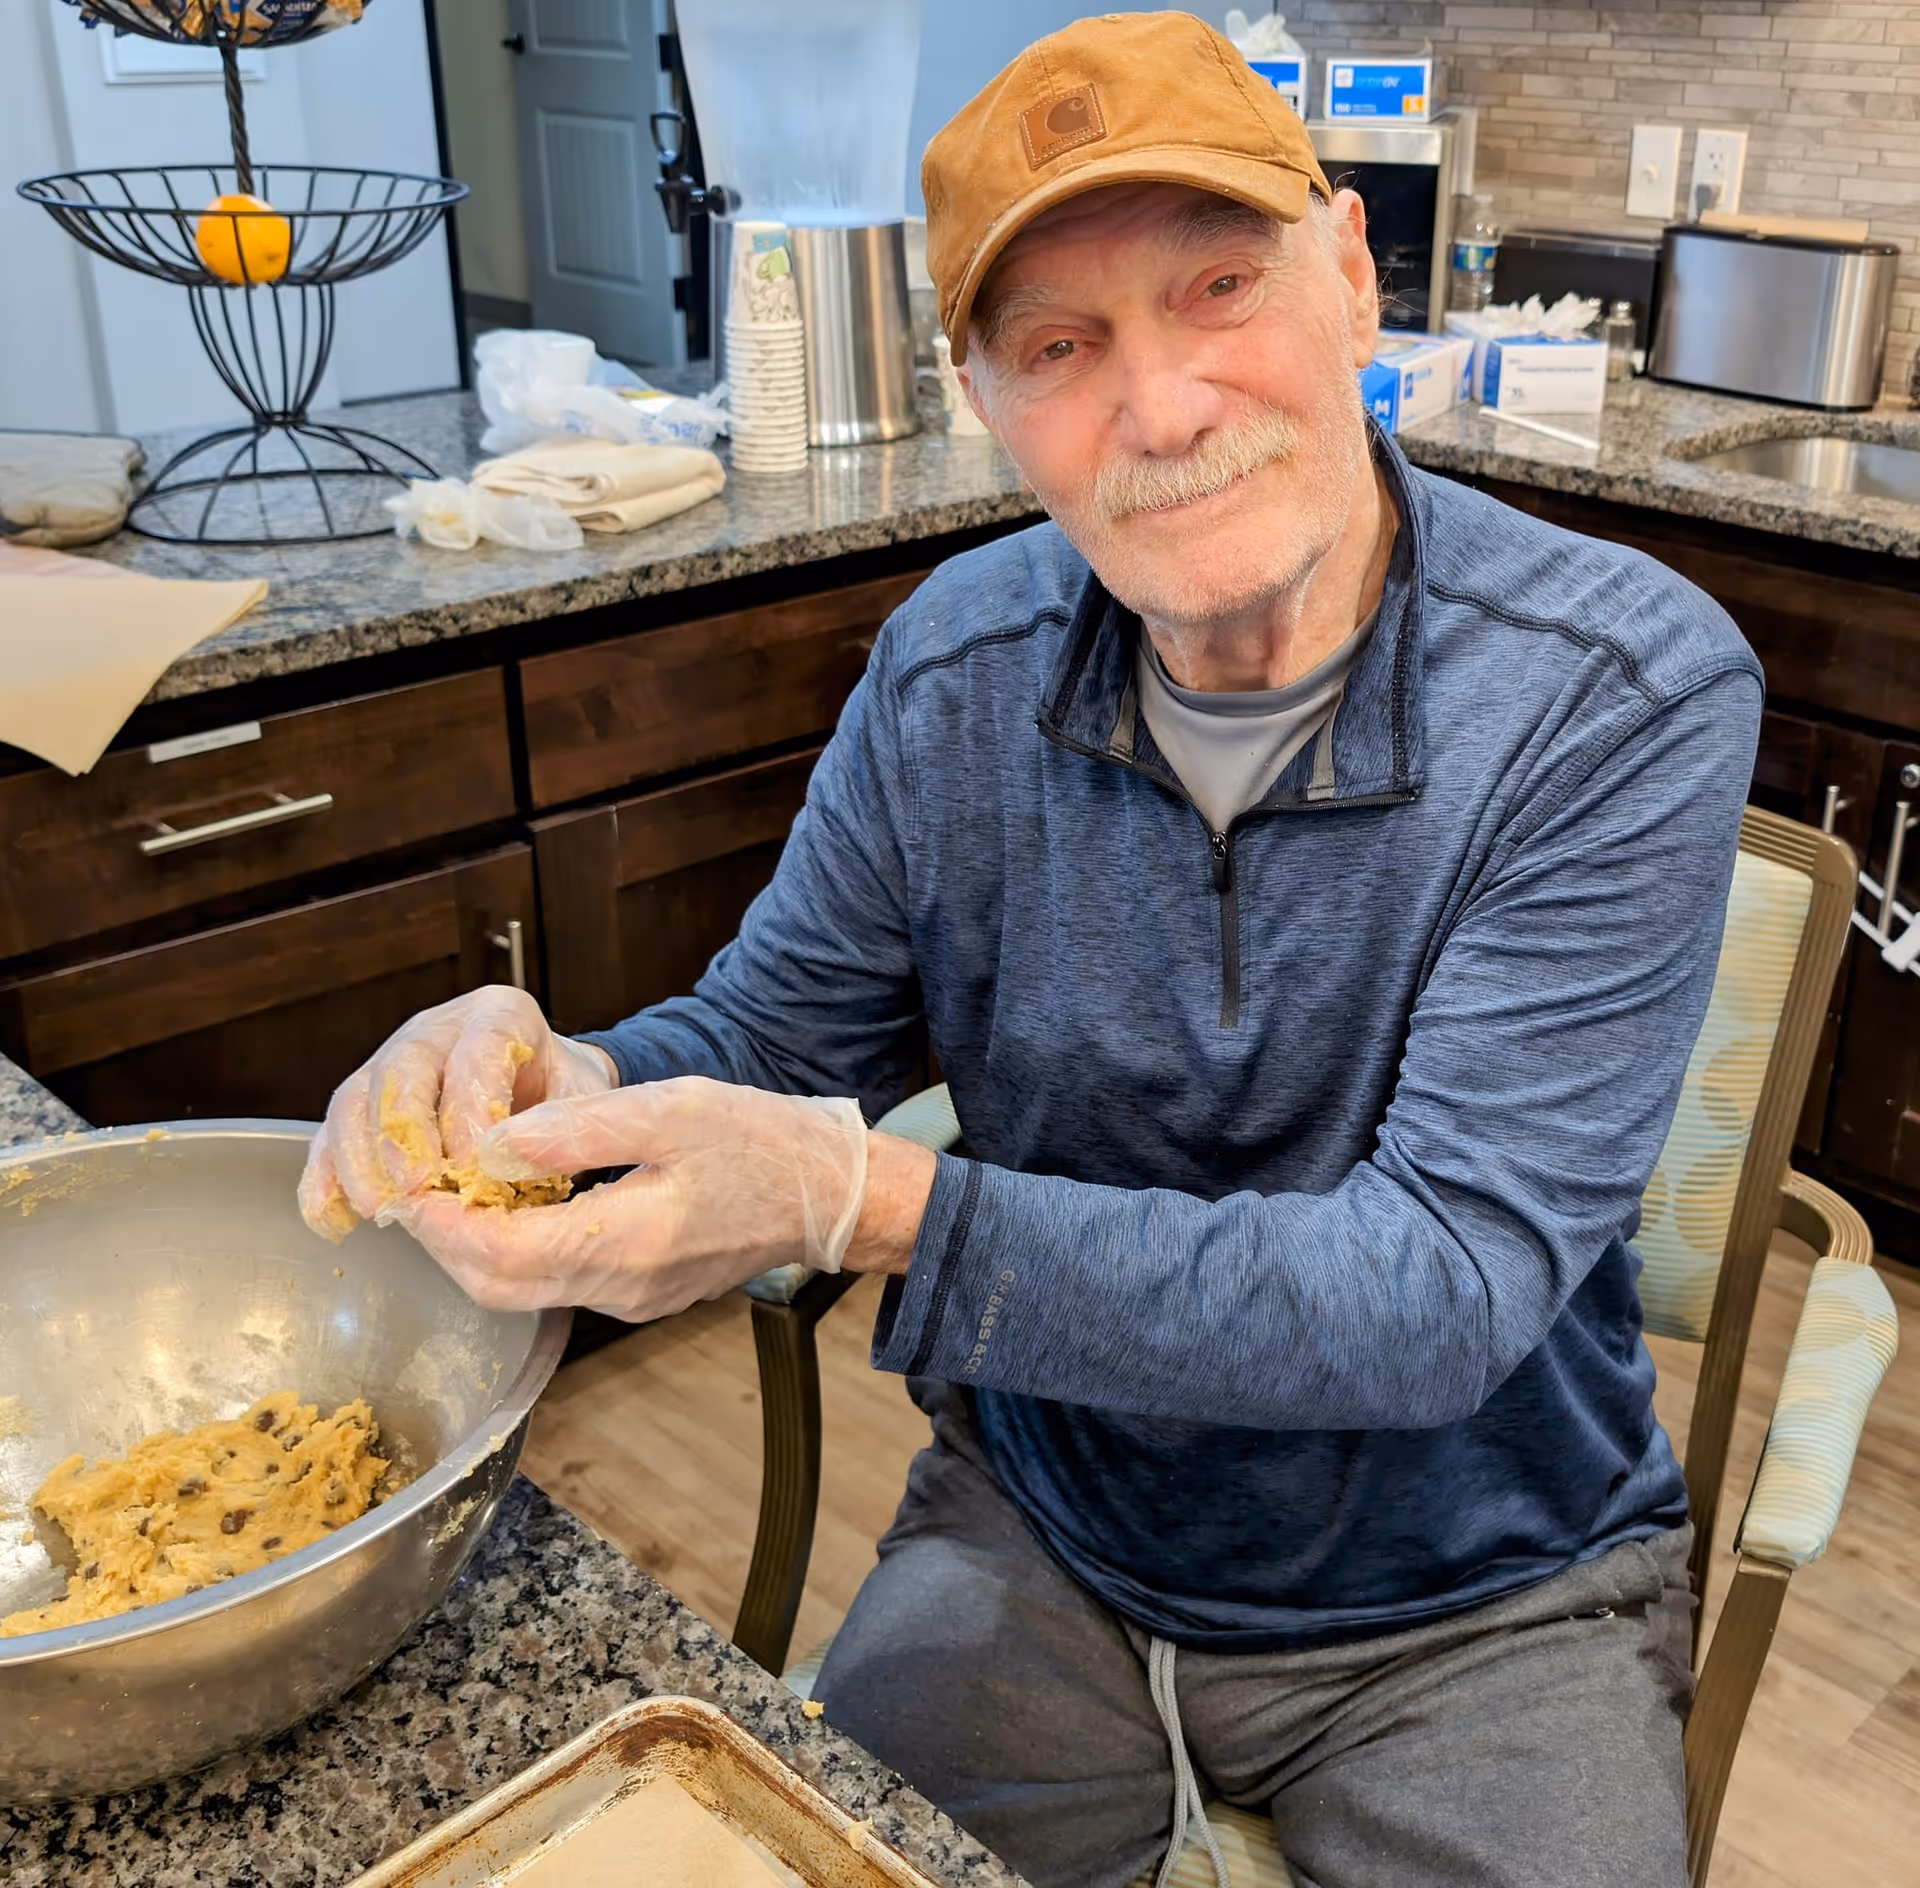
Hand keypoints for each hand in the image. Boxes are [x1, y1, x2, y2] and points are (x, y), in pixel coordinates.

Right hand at [298, 986, 614, 1241]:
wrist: (545, 1085)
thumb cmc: (564, 1095)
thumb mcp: (584, 1101)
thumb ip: (559, 1129)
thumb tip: (508, 1167)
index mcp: (500, 1014)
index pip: (476, 1053)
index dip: (470, 1110)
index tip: (475, 1168)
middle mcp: (438, 1028)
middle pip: (403, 1071)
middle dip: (406, 1135)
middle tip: (417, 1190)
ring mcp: (392, 1059)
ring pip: (357, 1099)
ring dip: (362, 1160)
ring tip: (381, 1209)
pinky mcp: (364, 1099)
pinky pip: (331, 1132)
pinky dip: (325, 1177)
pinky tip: (331, 1218)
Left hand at [383, 1076, 869, 1320]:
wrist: (833, 1193)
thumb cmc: (762, 1142)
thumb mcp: (672, 1110)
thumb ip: (579, 1128)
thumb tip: (495, 1142)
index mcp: (628, 1241)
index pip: (504, 1253)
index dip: (446, 1225)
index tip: (410, 1188)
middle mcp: (623, 1286)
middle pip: (500, 1287)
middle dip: (446, 1244)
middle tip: (413, 1192)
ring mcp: (632, 1299)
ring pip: (525, 1292)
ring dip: (477, 1249)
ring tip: (450, 1194)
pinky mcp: (640, 1294)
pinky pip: (558, 1284)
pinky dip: (517, 1252)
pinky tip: (511, 1207)